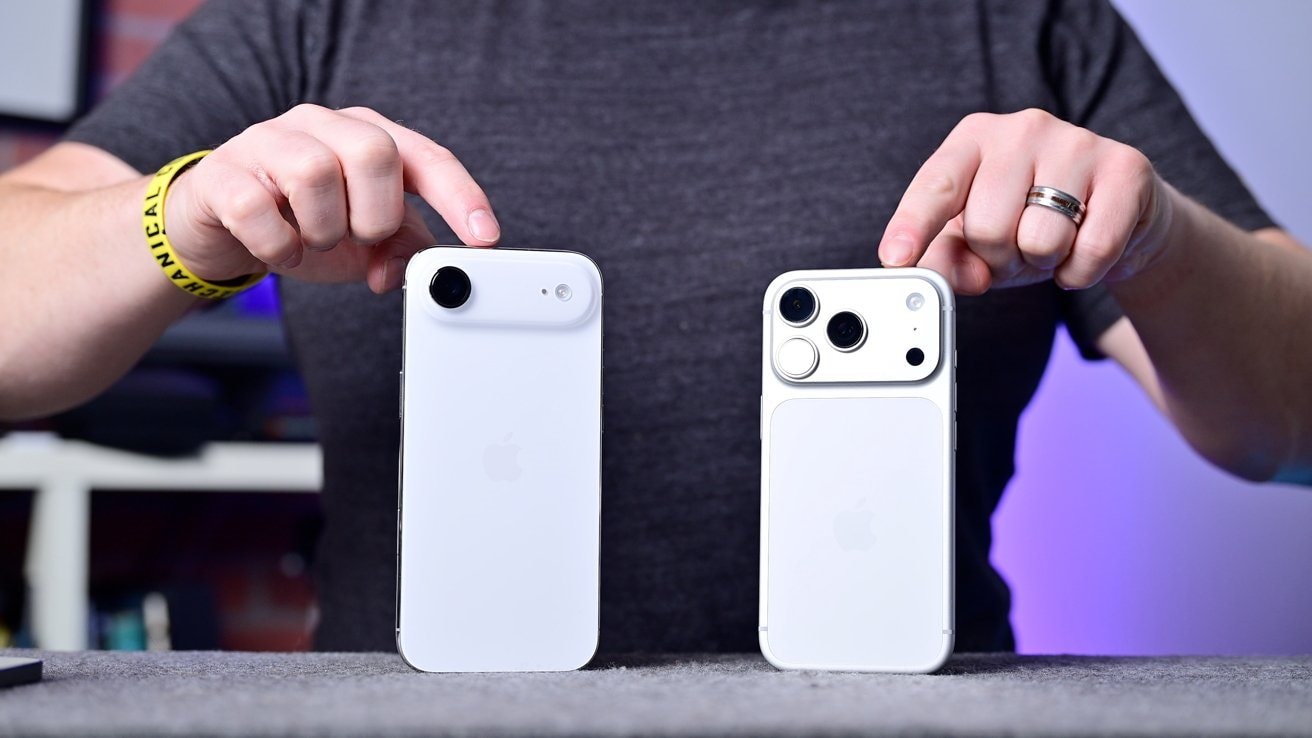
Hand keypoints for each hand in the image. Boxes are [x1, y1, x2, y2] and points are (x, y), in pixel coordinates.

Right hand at [162, 104, 499, 293]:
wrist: (221, 225)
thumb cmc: (302, 222)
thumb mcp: (364, 241)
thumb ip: (402, 248)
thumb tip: (418, 267)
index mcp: (367, 137)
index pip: (426, 157)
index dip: (460, 196)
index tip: (484, 236)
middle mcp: (321, 127)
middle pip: (375, 151)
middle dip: (377, 214)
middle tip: (360, 239)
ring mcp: (268, 142)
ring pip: (315, 172)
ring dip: (324, 230)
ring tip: (314, 242)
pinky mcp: (223, 173)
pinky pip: (256, 207)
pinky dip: (277, 244)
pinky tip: (281, 250)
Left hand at [877, 108, 1175, 293]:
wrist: (1116, 213)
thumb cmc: (1030, 221)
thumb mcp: (975, 242)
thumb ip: (948, 260)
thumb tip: (960, 279)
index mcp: (972, 140)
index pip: (936, 185)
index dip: (913, 226)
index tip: (895, 259)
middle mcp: (1022, 129)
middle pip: (987, 226)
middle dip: (998, 258)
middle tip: (1015, 248)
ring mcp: (1077, 142)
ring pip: (1039, 240)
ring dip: (1043, 263)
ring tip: (1051, 242)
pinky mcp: (1126, 168)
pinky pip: (1092, 249)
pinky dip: (1082, 271)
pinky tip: (1082, 250)